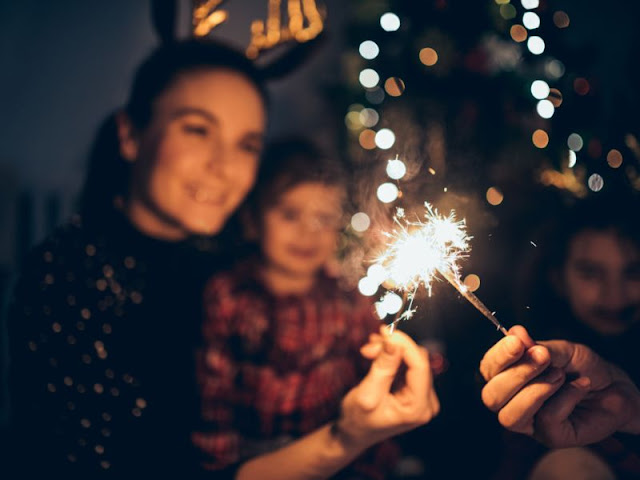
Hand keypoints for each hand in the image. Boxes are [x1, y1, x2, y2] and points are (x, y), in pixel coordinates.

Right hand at [335, 328, 438, 448]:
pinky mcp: (415, 390)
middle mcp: (427, 403)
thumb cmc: (357, 419)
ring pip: (411, 359)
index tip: (384, 331)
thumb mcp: (367, 393)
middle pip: (416, 361)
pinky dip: (391, 356)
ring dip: (389, 351)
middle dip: (392, 348)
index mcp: (418, 408)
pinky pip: (407, 364)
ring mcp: (423, 397)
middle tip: (368, 347)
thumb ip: (383, 367)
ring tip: (368, 350)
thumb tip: (394, 341)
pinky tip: (376, 353)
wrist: (353, 434)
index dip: (403, 344)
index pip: (420, 366)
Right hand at [480, 325, 639, 447]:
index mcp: (507, 376)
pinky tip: (578, 386)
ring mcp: (529, 422)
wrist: (614, 386)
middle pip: (491, 397)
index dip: (498, 357)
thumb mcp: (560, 350)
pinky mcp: (551, 436)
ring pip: (510, 416)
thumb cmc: (581, 367)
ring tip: (560, 375)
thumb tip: (514, 332)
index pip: (487, 370)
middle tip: (543, 358)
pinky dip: (565, 397)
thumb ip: (536, 346)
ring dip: (536, 391)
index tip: (517, 342)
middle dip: (516, 375)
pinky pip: (547, 420)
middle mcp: (511, 401)